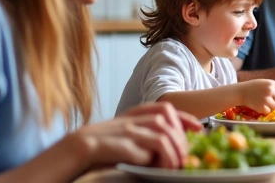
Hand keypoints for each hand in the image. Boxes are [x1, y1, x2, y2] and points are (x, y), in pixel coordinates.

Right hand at [68, 102, 200, 169]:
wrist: (75, 149)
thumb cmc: (103, 147)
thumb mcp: (127, 136)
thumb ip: (146, 137)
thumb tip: (171, 149)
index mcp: (134, 113)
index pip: (166, 108)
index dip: (185, 117)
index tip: (198, 128)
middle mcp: (133, 118)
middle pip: (168, 120)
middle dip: (182, 138)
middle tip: (186, 156)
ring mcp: (128, 128)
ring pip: (164, 131)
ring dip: (175, 149)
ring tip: (176, 164)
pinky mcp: (124, 141)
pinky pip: (154, 145)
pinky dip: (162, 156)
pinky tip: (161, 166)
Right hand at [237, 79, 274, 112]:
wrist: (241, 92)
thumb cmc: (254, 87)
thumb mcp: (265, 82)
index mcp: (272, 83)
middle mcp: (270, 91)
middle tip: (272, 100)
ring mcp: (266, 100)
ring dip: (273, 106)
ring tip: (266, 103)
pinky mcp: (262, 108)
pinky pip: (269, 111)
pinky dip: (266, 110)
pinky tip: (261, 106)